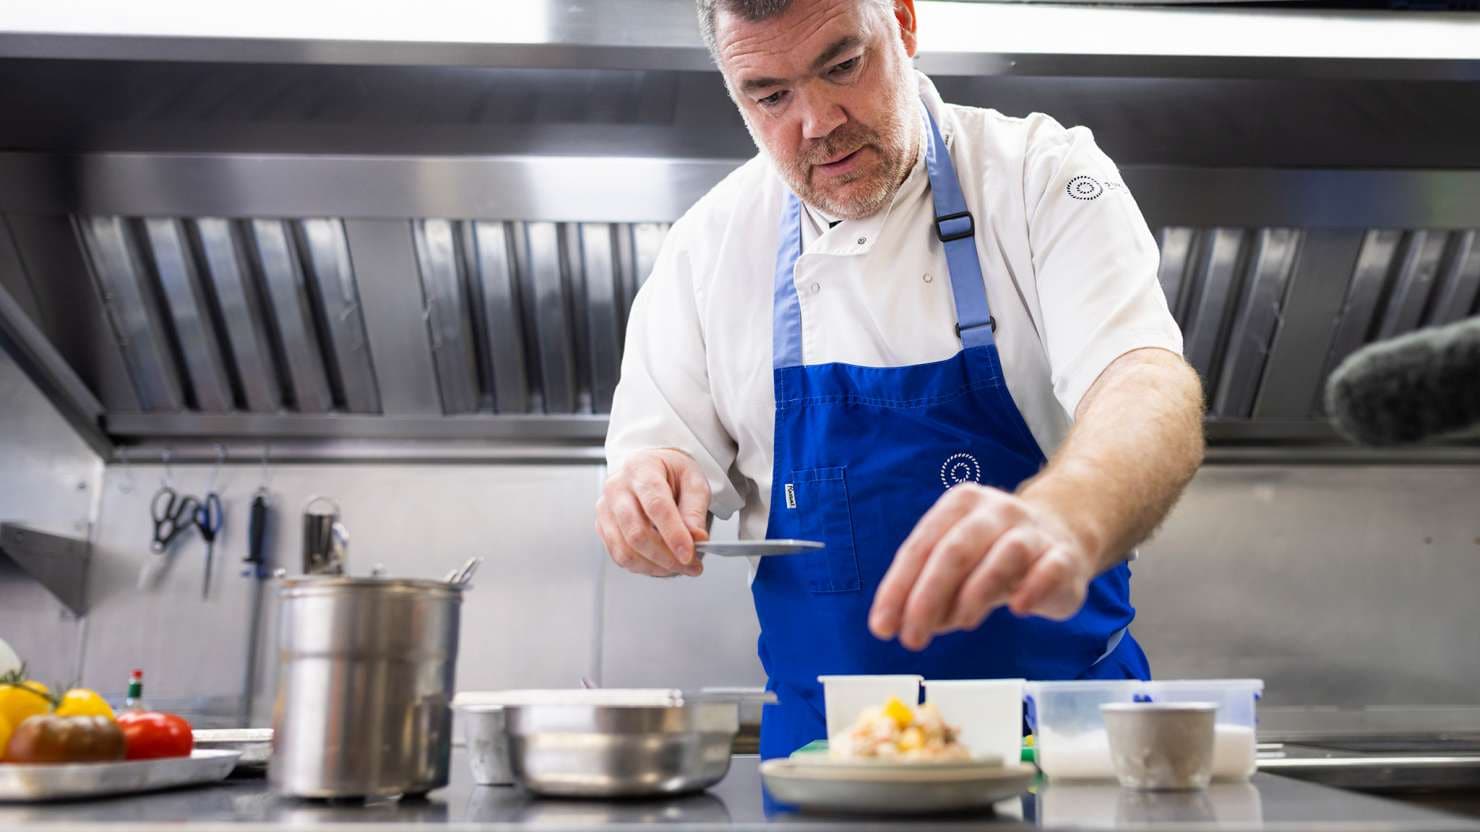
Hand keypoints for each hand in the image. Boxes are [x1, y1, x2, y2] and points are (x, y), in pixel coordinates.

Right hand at [596, 449, 710, 577]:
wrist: (651, 468)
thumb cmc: (671, 473)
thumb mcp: (693, 482)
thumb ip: (695, 510)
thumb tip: (696, 538)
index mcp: (641, 468)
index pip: (656, 506)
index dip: (673, 534)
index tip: (689, 554)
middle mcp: (617, 487)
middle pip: (636, 532)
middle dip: (666, 557)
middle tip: (690, 565)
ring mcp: (606, 508)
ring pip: (625, 549)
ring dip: (655, 566)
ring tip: (678, 567)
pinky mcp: (603, 526)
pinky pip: (619, 555)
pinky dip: (642, 566)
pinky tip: (660, 564)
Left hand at [868, 483, 1094, 650]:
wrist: (1062, 537)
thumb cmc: (994, 554)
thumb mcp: (957, 566)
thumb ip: (930, 591)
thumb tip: (903, 624)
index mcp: (960, 505)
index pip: (922, 546)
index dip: (898, 588)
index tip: (882, 626)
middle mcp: (996, 511)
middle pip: (955, 551)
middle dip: (927, 598)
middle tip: (912, 638)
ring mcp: (1032, 531)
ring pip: (1003, 556)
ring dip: (974, 595)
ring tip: (960, 625)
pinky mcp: (1063, 556)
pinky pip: (1048, 569)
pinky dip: (1032, 590)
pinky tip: (1017, 610)